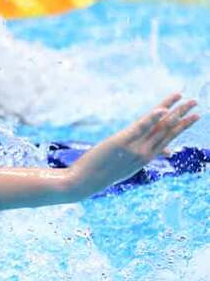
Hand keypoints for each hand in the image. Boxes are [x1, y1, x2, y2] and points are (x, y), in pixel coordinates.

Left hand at [69, 93, 199, 197]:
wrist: (84, 182)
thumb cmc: (102, 173)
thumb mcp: (126, 167)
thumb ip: (142, 157)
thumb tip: (160, 153)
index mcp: (146, 157)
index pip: (168, 137)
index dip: (182, 125)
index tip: (195, 116)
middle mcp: (145, 152)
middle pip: (167, 130)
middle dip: (183, 115)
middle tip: (196, 102)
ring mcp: (135, 147)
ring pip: (158, 126)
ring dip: (173, 111)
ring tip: (185, 99)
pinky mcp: (122, 142)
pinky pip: (140, 128)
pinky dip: (151, 118)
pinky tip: (162, 109)